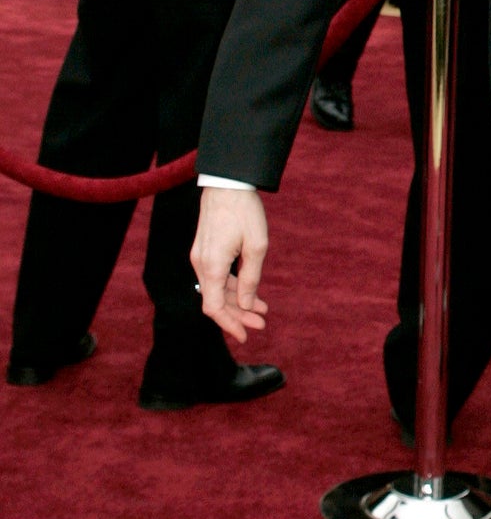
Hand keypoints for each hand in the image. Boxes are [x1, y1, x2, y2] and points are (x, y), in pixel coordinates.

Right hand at [191, 189, 270, 345]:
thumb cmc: (244, 211)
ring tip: (262, 309)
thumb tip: (246, 304)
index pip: (214, 307)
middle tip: (262, 323)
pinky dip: (232, 286)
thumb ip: (250, 279)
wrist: (227, 182)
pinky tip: (250, 292)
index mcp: (211, 266)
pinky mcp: (205, 249)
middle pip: (216, 300)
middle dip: (239, 315)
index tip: (245, 336)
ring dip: (238, 301)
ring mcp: (201, 256)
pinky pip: (216, 276)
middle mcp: (201, 264)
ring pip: (217, 288)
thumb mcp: (256, 247)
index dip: (229, 324)